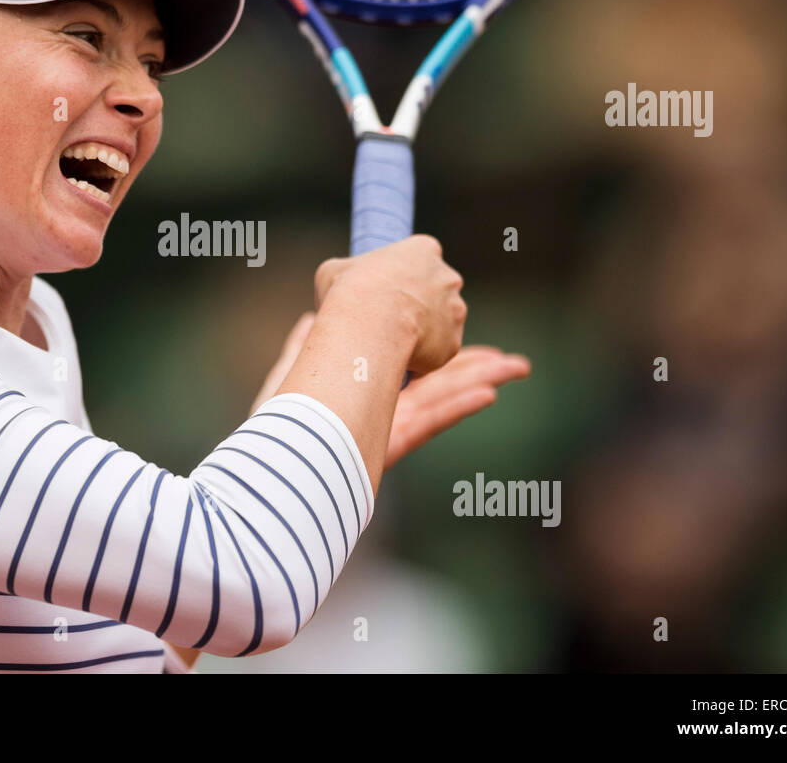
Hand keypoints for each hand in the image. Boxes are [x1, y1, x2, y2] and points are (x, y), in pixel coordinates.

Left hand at [251, 314, 528, 462]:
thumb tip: (310, 318)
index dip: (434, 350)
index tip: (456, 328)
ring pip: (442, 399)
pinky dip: (457, 409)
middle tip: (509, 359)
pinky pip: (429, 424)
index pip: (405, 365)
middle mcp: (380, 411)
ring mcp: (387, 428)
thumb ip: (302, 349)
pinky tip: (487, 395)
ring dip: (481, 381)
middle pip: (436, 384)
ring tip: (516, 367)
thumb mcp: (287, 378)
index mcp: (359, 393)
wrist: (270, 469)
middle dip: (473, 369)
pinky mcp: (388, 447)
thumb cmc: (272, 425)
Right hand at [314, 235, 465, 374]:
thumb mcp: (334, 270)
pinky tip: (397, 360)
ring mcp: (455, 311)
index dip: (401, 276)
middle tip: (388, 318)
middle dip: (417, 304)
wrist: (367, 325)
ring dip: (421, 332)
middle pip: (435, 291)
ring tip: (389, 343)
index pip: (421, 258)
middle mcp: (447, 277)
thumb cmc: (349, 291)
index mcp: (424, 249)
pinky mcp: (452, 344)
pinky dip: (421, 358)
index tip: (386, 288)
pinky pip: (437, 353)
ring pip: (439, 324)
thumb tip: (342, 285)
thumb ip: (349, 273)